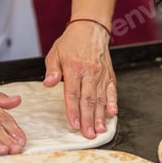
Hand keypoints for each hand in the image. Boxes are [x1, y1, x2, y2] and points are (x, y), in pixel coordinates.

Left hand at [43, 20, 117, 138]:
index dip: (73, 111)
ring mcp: (101, 74)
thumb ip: (52, 70)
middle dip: (88, 119)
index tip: (74, 124)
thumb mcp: (55, 53)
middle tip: (88, 135)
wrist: (90, 28)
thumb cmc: (71, 42)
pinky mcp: (109, 75)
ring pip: (101, 98)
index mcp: (74, 68)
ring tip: (99, 130)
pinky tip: (112, 114)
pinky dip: (113, 102)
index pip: (73, 94)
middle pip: (88, 100)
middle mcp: (89, 72)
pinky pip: (112, 91)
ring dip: (100, 116)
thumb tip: (48, 84)